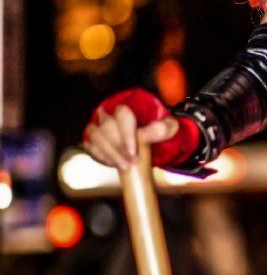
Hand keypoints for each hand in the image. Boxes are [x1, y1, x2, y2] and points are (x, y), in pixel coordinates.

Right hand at [83, 88, 197, 171]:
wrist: (151, 142)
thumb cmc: (158, 131)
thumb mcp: (169, 128)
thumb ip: (163, 128)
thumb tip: (149, 132)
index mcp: (129, 107)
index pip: (122, 115)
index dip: (126, 134)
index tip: (133, 152)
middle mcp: (111, 114)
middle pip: (107, 127)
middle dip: (118, 148)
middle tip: (129, 164)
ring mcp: (100, 126)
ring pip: (96, 136)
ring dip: (108, 154)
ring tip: (123, 166)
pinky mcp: (93, 139)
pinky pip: (90, 146)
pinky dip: (99, 156)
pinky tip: (112, 164)